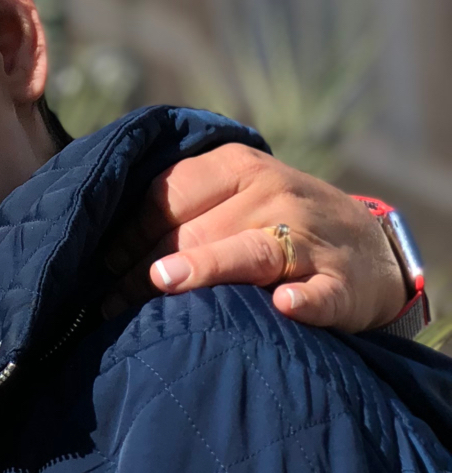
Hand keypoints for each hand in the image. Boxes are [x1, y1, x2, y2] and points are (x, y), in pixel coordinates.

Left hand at [101, 143, 407, 330]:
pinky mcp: (342, 284)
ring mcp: (309, 238)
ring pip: (250, 251)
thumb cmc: (281, 222)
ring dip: (207, 265)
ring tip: (165, 282)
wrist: (372, 246)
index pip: (170, 194)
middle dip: (146, 266)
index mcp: (238, 166)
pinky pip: (319, 292)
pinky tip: (283, 306)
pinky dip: (302, 299)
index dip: (129, 231)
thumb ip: (187, 207)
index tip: (100, 265)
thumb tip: (110, 243)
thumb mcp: (240, 195)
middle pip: (197, 229)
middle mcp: (271, 194)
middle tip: (108, 301)